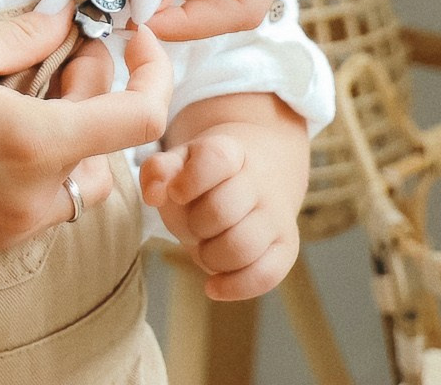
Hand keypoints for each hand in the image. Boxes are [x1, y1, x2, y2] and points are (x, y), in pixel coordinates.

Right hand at [0, 0, 171, 250]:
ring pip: (85, 173)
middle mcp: (33, 194)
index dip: (154, 70)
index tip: (135, 37)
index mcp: (35, 144)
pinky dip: (49, 154)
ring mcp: (12, 221)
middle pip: (112, 142)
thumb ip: (28, 32)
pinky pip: (49, 195)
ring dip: (79, 125)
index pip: (140, 118)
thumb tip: (66, 13)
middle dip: (100, 85)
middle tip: (65, 43)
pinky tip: (9, 115)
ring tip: (35, 81)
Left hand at [141, 105, 307, 301]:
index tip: (177, 193)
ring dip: (211, 256)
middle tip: (193, 225)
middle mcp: (260, 183)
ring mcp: (277, 215)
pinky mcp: (286, 247)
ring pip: (242, 247)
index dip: (190, 179)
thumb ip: (158, 171)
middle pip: (222, 210)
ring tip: (205, 249)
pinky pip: (266, 275)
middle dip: (195, 225)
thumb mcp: (179, 164)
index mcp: (231, 153)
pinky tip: (213, 286)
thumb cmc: (204, 180)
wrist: (256, 178)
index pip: (216, 158)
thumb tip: (153, 194)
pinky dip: (235, 286)